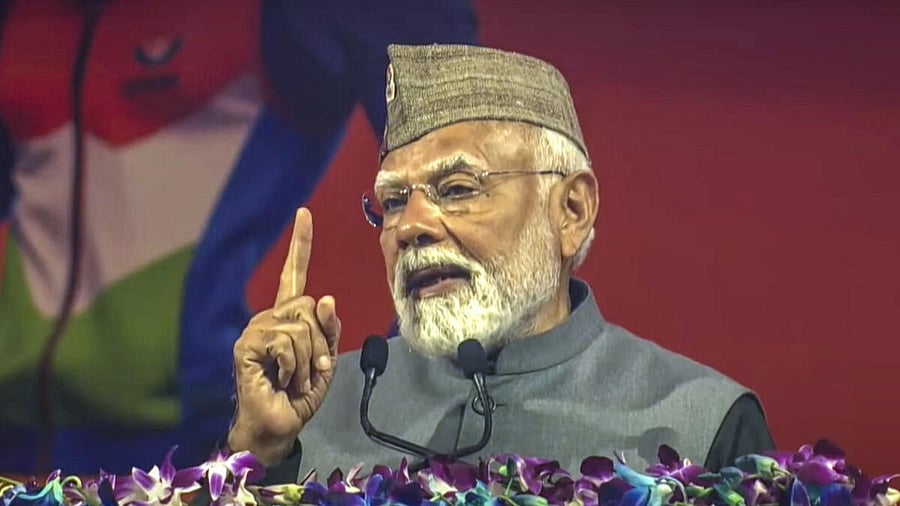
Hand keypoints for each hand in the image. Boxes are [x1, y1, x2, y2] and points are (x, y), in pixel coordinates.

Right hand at [227, 208, 340, 465]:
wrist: (278, 426)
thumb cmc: (299, 395)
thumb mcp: (326, 360)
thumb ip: (328, 330)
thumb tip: (325, 298)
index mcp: (288, 317)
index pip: (294, 274)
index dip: (301, 244)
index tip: (305, 213)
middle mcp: (269, 317)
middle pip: (308, 306)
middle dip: (320, 343)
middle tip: (311, 371)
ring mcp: (255, 329)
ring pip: (301, 326)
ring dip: (308, 361)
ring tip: (295, 380)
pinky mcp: (247, 346)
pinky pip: (287, 342)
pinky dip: (294, 367)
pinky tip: (281, 380)